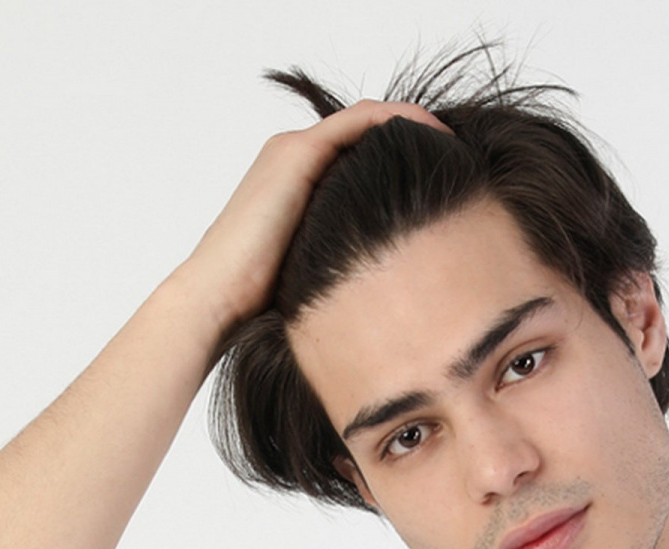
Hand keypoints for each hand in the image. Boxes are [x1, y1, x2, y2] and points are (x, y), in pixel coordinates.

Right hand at [171, 100, 451, 335]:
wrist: (213, 302)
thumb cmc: (254, 309)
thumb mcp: (309, 277)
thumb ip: (337, 266)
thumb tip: (384, 301)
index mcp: (294, 184)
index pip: (357, 155)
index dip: (400, 160)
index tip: (440, 180)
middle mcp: (292, 158)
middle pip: (365, 133)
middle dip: (411, 140)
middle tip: (455, 159)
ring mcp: (293, 152)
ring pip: (366, 120)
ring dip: (412, 124)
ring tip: (453, 146)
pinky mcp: (297, 155)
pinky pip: (361, 122)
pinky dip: (399, 122)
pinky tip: (434, 139)